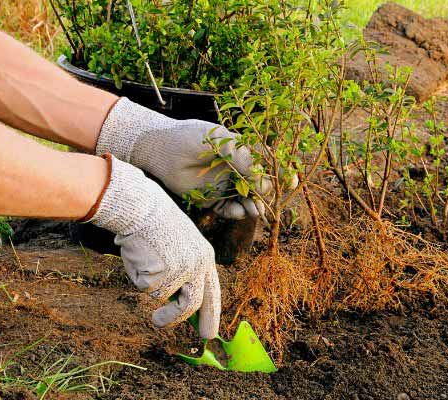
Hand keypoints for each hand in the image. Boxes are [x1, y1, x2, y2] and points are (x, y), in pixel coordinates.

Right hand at [86, 155, 220, 337]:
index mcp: (205, 257)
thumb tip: (179, 304)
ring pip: (166, 299)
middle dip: (183, 321)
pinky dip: (140, 278)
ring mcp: (181, 271)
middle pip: (194, 304)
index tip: (209, 332)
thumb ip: (184, 272)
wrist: (142, 207)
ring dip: (158, 302)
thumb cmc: (155, 226)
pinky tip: (140, 258)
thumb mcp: (180, 247)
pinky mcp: (162, 274)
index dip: (211, 313)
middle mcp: (198, 266)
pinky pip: (147, 288)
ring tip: (150, 296)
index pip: (213, 292)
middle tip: (170, 329)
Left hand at [95, 97, 262, 219]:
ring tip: (253, 211)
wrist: (160, 149)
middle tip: (262, 200)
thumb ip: (243, 157)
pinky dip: (235, 213)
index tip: (287, 183)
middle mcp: (236, 170)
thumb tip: (262, 178)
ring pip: (245, 200)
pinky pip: (228, 209)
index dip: (277, 174)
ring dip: (252, 206)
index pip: (264, 164)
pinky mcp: (212, 198)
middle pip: (258, 186)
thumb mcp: (220, 141)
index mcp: (242, 152)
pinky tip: (238, 212)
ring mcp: (225, 185)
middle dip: (263, 195)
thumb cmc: (190, 138)